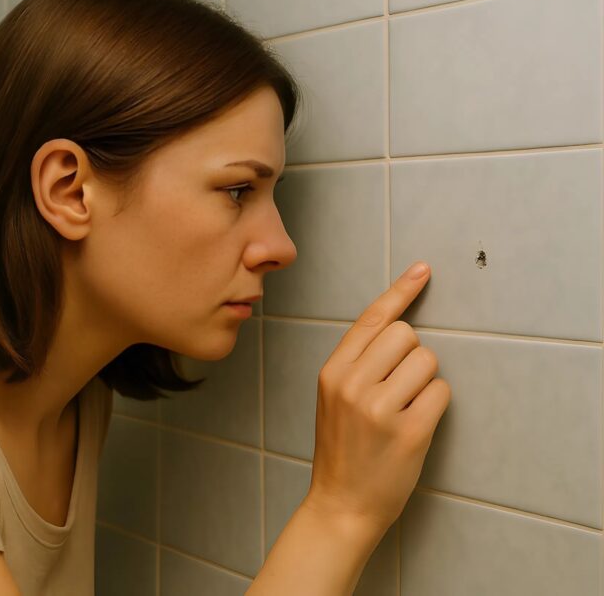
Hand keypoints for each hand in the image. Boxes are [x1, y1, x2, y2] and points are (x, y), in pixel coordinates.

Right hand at [303, 261, 450, 532]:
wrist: (341, 504)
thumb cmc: (342, 449)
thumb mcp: (333, 397)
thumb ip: (358, 362)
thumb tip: (400, 325)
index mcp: (332, 372)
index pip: (371, 319)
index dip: (401, 291)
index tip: (424, 270)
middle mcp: (352, 384)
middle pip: (407, 334)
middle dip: (413, 354)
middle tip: (400, 386)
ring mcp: (379, 409)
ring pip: (427, 360)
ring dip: (426, 381)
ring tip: (405, 408)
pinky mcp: (409, 431)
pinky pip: (441, 392)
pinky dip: (436, 404)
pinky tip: (415, 425)